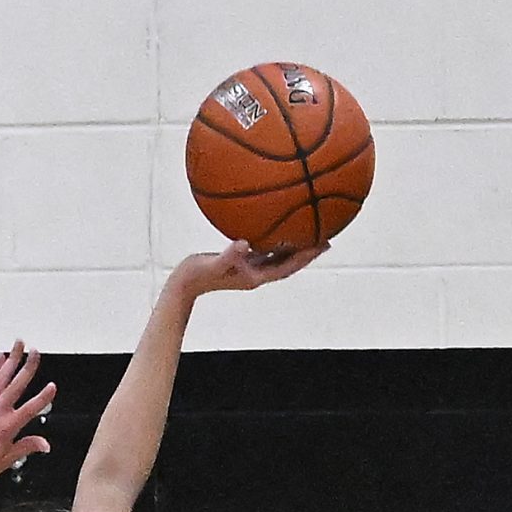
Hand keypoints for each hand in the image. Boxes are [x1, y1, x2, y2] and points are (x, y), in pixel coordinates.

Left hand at [0, 344, 56, 488]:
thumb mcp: (6, 460)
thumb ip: (26, 447)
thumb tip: (44, 444)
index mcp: (7, 427)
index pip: (31, 408)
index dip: (43, 397)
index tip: (51, 386)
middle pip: (16, 384)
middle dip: (28, 366)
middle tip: (36, 352)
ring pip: (0, 377)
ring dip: (11, 360)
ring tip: (19, 346)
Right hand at [174, 240, 327, 299]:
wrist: (184, 284)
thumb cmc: (196, 275)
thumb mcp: (213, 264)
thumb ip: (229, 255)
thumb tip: (243, 244)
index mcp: (255, 277)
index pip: (287, 267)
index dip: (306, 257)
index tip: (324, 244)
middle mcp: (257, 274)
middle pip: (289, 263)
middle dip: (308, 252)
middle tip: (327, 238)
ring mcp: (250, 269)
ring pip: (279, 257)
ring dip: (295, 247)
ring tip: (311, 232)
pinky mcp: (242, 262)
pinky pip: (265, 250)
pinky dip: (276, 240)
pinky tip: (280, 227)